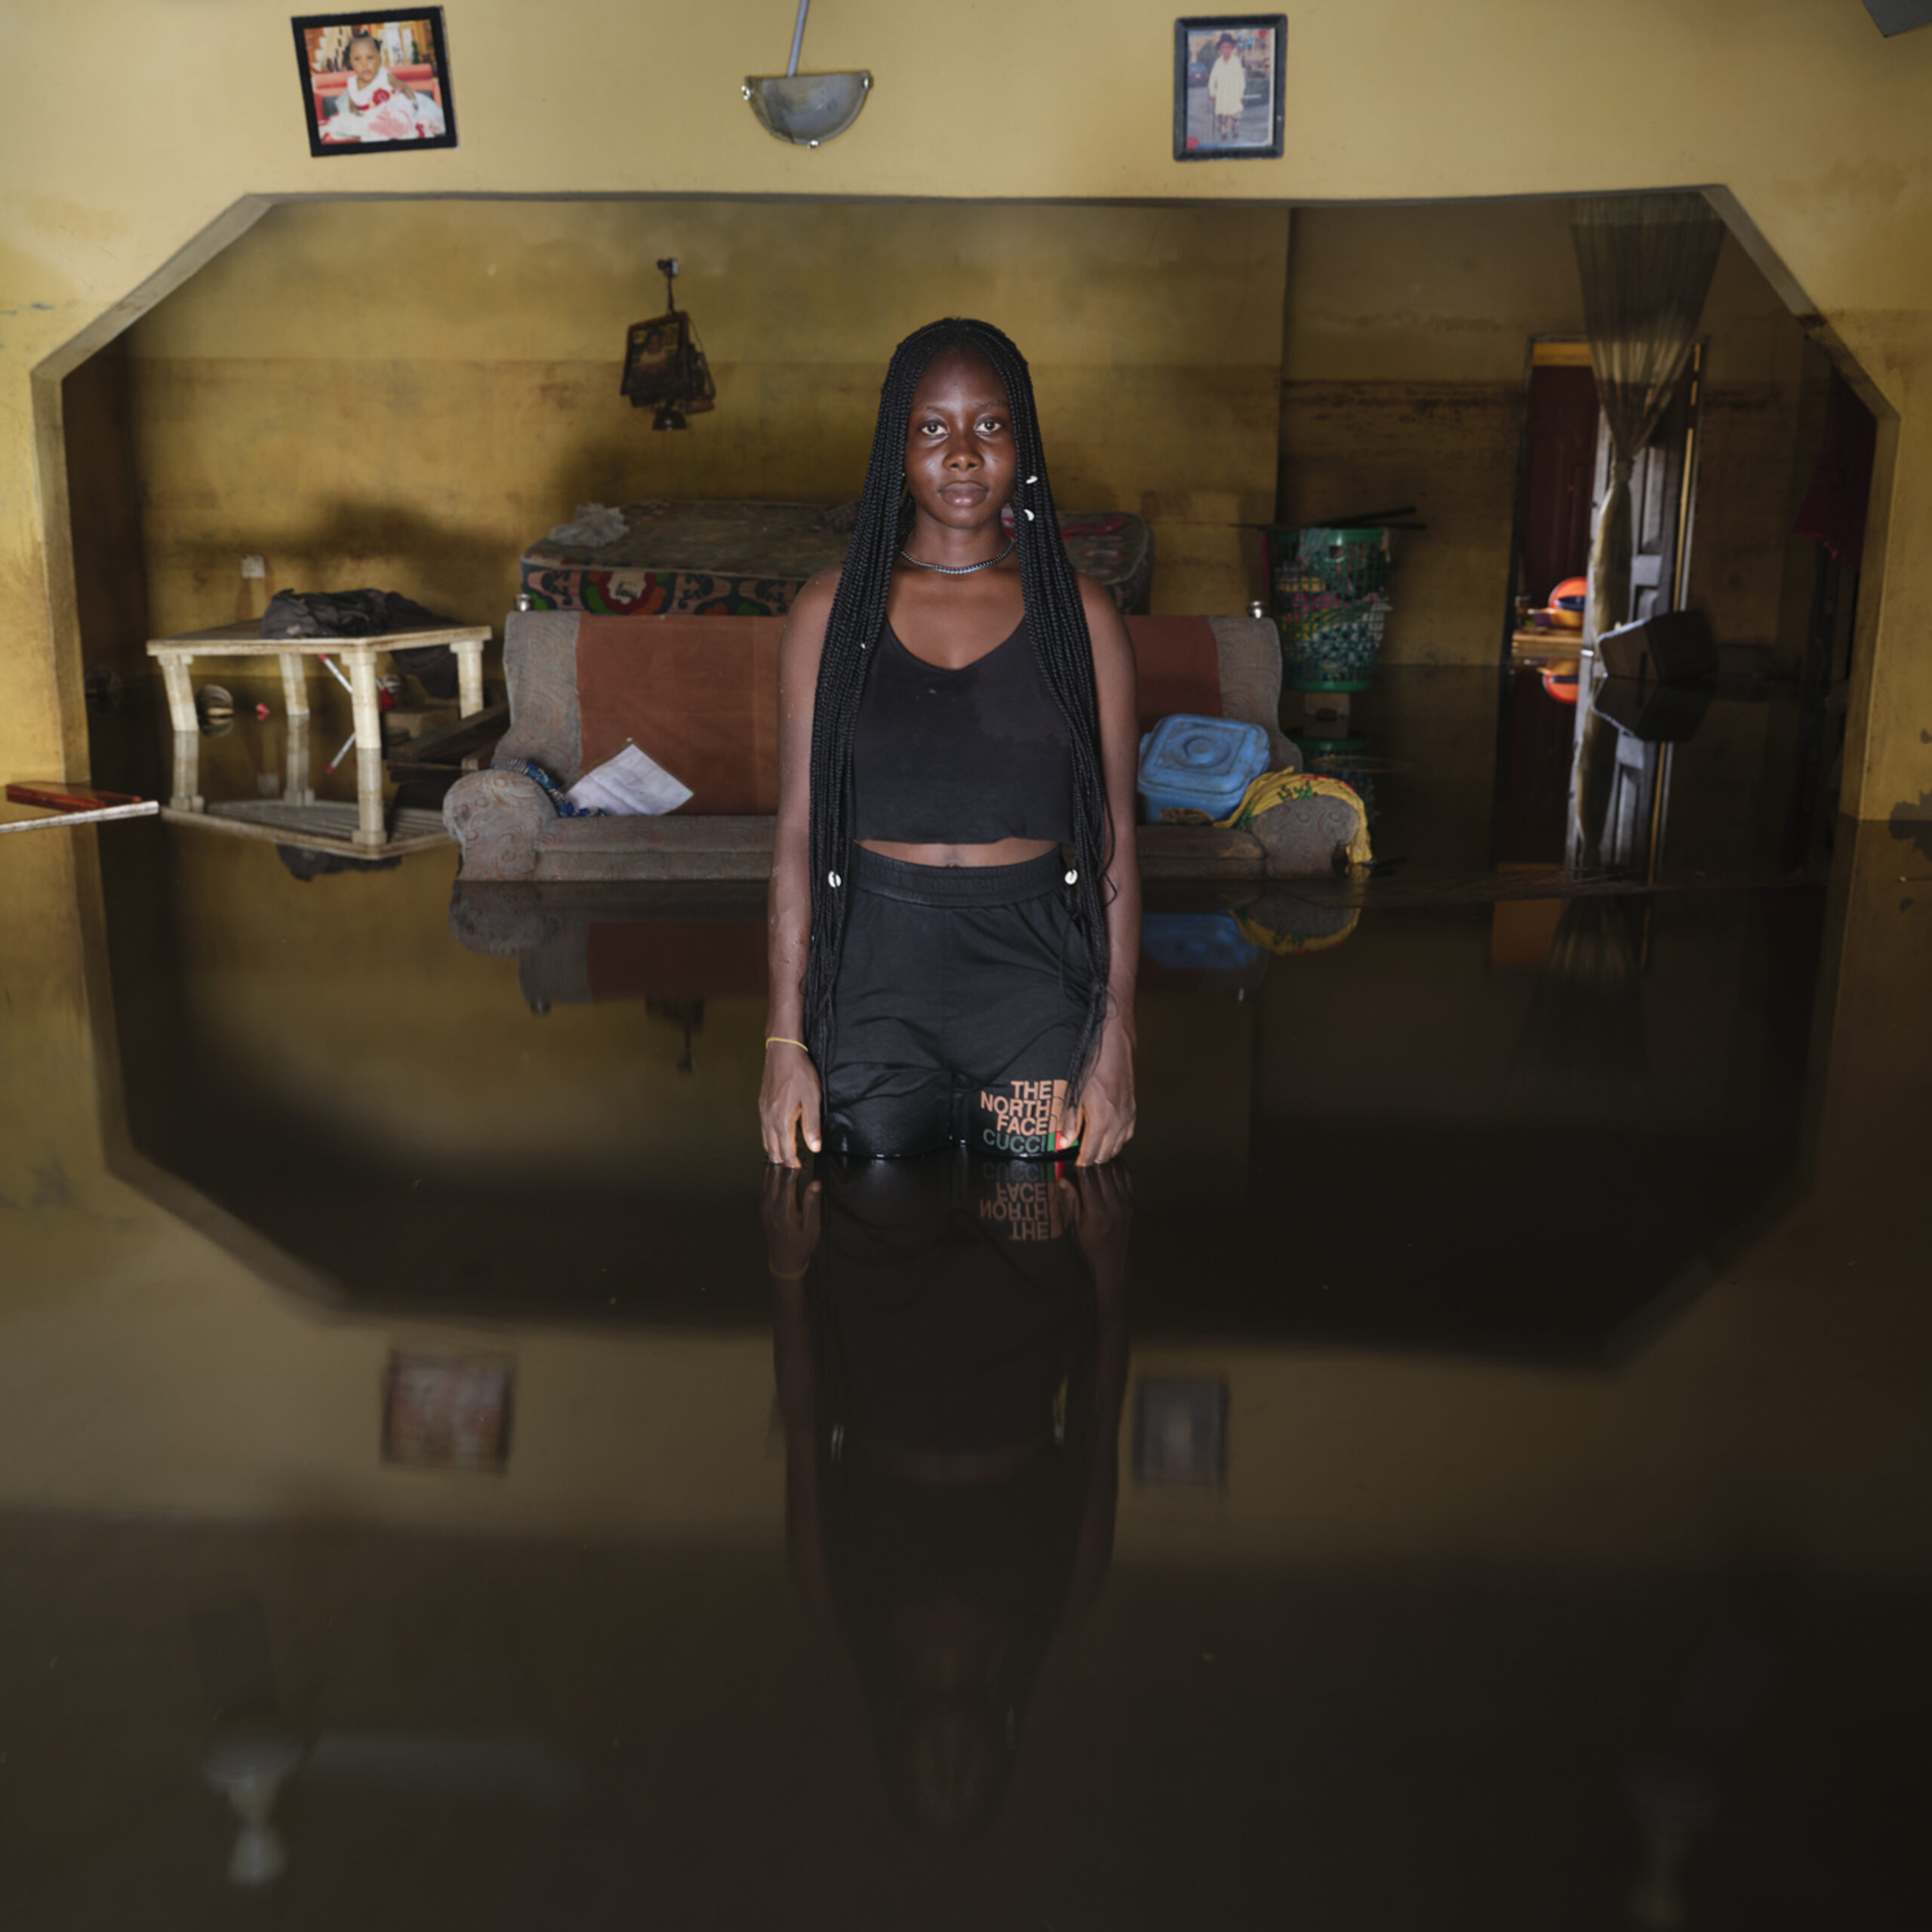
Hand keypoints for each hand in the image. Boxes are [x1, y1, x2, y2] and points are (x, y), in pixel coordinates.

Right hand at [760, 1041, 821, 1166]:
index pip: (786, 1151)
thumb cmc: (799, 1073)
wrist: (783, 1053)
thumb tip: (814, 1147)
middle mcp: (769, 1119)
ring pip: (765, 1141)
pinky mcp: (762, 1105)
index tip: (800, 1167)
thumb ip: (812, 1125)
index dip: (794, 1163)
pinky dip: (770, 1138)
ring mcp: (763, 1112)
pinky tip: (778, 1136)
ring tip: (786, 1155)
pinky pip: (763, 1129)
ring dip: (775, 1150)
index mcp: (782, 1120)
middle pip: (772, 1150)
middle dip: (783, 1160)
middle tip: (794, 1165)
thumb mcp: (812, 1099)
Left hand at [762, 1164, 822, 1275]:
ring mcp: (765, 1204)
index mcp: (784, 1208)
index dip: (795, 1165)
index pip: (787, 1179)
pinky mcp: (763, 1205)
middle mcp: (771, 1204)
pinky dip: (771, 1172)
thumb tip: (815, 1183)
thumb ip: (812, 1204)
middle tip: (796, 1152)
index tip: (804, 1155)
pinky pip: (765, 1183)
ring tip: (788, 1155)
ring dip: (777, 1165)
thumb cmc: (801, 1245)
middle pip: (774, 1174)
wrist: (784, 1259)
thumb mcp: (812, 1228)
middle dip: (785, 1161)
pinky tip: (778, 1167)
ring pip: (767, 1176)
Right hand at [1056, 1161, 1132, 1279]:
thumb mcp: (1072, 1227)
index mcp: (1096, 1210)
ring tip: (1093, 1153)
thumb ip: (1069, 1201)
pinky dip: (1118, 1165)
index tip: (1071, 1154)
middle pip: (1104, 1169)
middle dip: (1091, 1157)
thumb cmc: (1087, 1248)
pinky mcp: (1131, 1202)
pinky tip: (1108, 1163)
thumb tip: (1062, 1178)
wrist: (1110, 1264)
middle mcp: (1114, 1203)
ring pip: (1117, 1169)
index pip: (1088, 1176)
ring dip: (1105, 1159)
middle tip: (1081, 1149)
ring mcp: (1125, 1202)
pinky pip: (1127, 1176)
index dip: (1079, 1162)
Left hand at [1071, 1027, 1134, 1165]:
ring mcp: (1127, 1115)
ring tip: (1091, 1147)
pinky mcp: (1132, 1108)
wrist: (1112, 1045)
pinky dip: (1118, 1139)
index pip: (1091, 1153)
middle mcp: (1118, 1121)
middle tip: (1079, 1155)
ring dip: (1105, 1150)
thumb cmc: (1092, 1064)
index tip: (1073, 1161)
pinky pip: (1127, 1133)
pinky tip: (1109, 1135)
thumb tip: (1063, 1142)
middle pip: (1106, 1154)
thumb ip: (1069, 1121)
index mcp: (1102, 1121)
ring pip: (1118, 1145)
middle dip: (1092, 1158)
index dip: (1081, 1161)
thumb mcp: (1073, 1093)